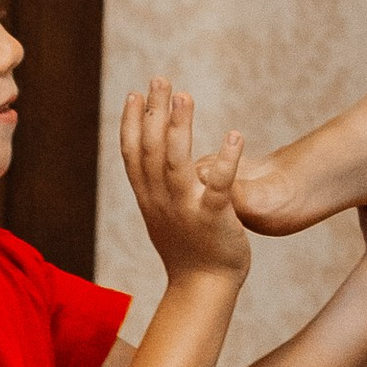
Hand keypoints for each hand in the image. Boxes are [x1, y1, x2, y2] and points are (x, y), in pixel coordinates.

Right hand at [120, 78, 249, 286]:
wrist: (202, 288)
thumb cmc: (186, 251)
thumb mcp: (160, 216)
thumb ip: (154, 187)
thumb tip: (151, 157)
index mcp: (148, 198)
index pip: (132, 154)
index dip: (132, 122)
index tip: (135, 93)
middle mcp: (160, 201)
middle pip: (151, 149)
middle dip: (154, 111)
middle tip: (161, 78)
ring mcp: (184, 209)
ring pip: (176, 161)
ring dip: (179, 126)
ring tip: (185, 96)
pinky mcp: (212, 218)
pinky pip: (219, 185)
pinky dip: (226, 159)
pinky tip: (235, 135)